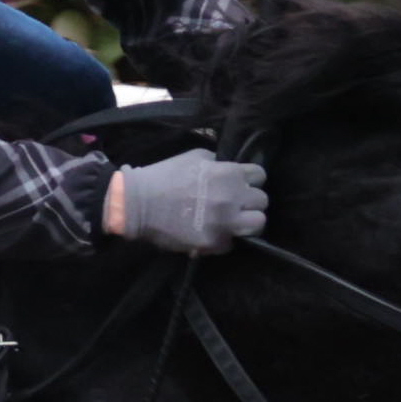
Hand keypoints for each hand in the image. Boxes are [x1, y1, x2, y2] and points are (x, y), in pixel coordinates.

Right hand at [103, 149, 266, 254]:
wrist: (138, 203)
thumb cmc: (164, 175)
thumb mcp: (195, 157)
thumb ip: (218, 163)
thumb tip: (228, 169)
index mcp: (230, 173)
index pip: (260, 176)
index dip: (252, 181)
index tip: (241, 185)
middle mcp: (233, 198)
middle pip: (263, 201)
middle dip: (250, 202)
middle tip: (236, 205)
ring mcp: (225, 222)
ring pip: (258, 224)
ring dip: (248, 223)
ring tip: (234, 223)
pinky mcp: (213, 243)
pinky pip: (231, 244)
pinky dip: (224, 240)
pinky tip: (212, 234)